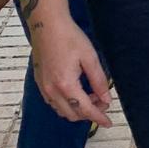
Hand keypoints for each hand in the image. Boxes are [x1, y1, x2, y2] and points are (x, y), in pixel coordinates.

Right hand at [28, 9, 113, 127]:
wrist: (46, 24)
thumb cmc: (70, 37)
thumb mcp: (90, 58)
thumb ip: (99, 81)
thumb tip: (106, 99)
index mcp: (66, 85)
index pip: (85, 109)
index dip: (98, 118)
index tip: (108, 122)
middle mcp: (52, 90)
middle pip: (72, 114)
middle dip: (89, 113)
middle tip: (102, 101)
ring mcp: (43, 88)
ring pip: (61, 110)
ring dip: (77, 109)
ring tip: (91, 95)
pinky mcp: (40, 83)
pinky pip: (53, 102)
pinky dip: (66, 103)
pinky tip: (77, 92)